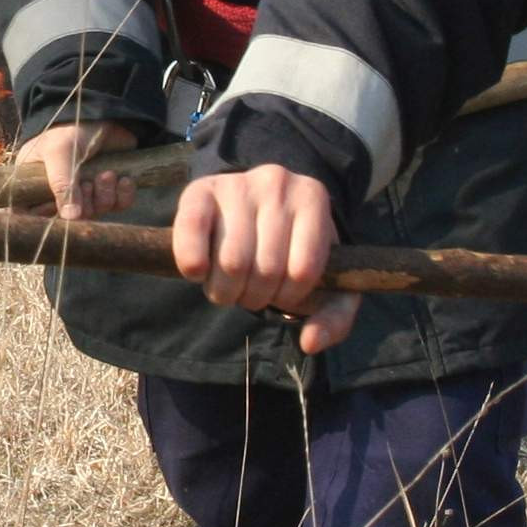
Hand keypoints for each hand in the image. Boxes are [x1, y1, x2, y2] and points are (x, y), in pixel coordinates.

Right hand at [20, 120, 135, 218]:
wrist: (103, 111)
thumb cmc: (69, 128)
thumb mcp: (59, 152)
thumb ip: (62, 184)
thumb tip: (71, 218)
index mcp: (36, 184)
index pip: (31, 215)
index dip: (45, 221)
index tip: (60, 214)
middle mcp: (59, 192)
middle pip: (71, 219)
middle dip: (85, 204)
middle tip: (89, 183)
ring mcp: (86, 192)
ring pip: (97, 212)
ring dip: (105, 196)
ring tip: (107, 174)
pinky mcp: (109, 189)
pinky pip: (118, 205)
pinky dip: (123, 195)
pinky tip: (123, 179)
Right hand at [173, 165, 361, 356]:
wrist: (259, 210)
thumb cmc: (294, 251)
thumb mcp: (327, 282)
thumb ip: (335, 318)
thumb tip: (310, 343)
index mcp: (314, 199)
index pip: (302, 270)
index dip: (290, 295)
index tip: (284, 291)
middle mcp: (277, 182)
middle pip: (265, 269)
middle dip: (255, 296)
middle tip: (251, 292)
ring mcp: (237, 184)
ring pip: (230, 262)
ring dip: (225, 291)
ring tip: (229, 285)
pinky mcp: (199, 190)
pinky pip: (191, 231)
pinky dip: (192, 263)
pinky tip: (198, 272)